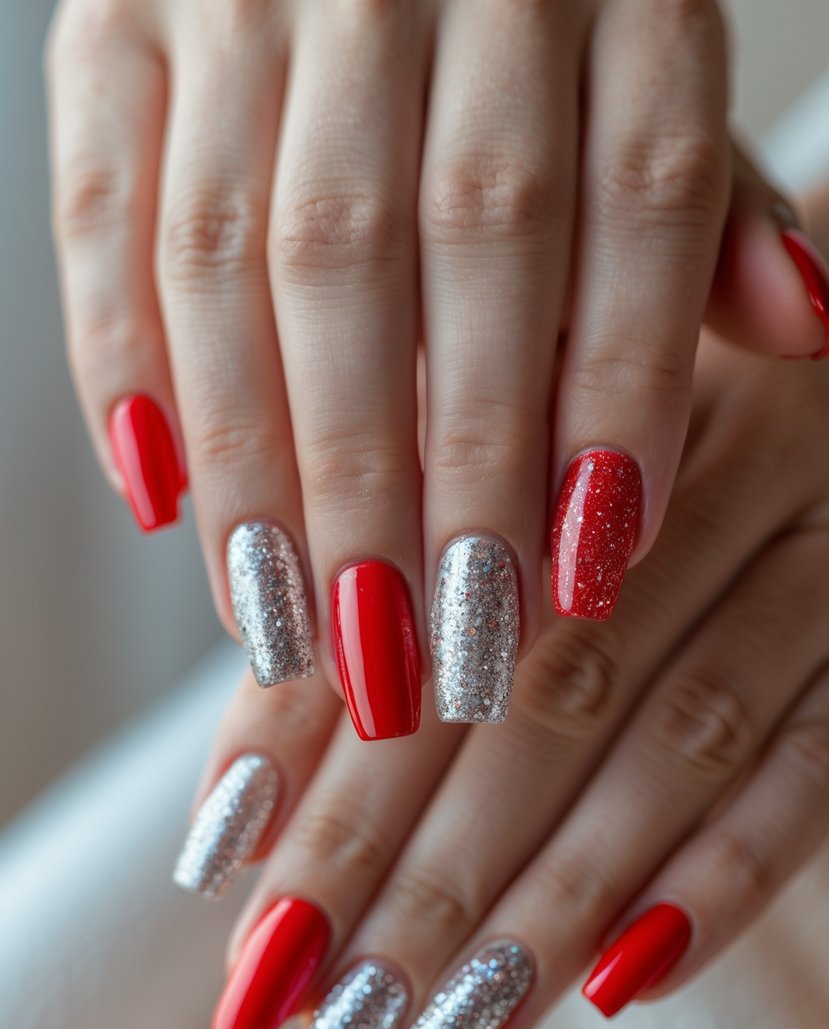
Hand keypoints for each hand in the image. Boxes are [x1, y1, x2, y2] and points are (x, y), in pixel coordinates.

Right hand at [45, 0, 828, 739]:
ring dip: (276, 470)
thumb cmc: (519, 9)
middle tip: (428, 662)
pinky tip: (164, 502)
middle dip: (430, 487)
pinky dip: (124, 365)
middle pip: (436, 256)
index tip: (578, 582)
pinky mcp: (118, 20)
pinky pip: (108, 210)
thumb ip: (701, 200)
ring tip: (297, 628)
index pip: (634, 209)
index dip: (612, 409)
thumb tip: (802, 323)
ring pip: (258, 259)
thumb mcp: (639, 67)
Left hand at [173, 318, 828, 1028]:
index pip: (428, 603)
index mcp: (585, 410)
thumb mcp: (509, 468)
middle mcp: (712, 464)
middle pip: (539, 694)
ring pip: (672, 745)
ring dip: (548, 904)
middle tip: (313, 1018)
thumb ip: (395, 595)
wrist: (821, 364)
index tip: (225, 880)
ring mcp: (823, 548)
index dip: (315, 747)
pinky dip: (724, 878)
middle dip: (412, 867)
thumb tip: (244, 799)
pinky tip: (621, 984)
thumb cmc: (623, 433)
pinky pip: (816, 766)